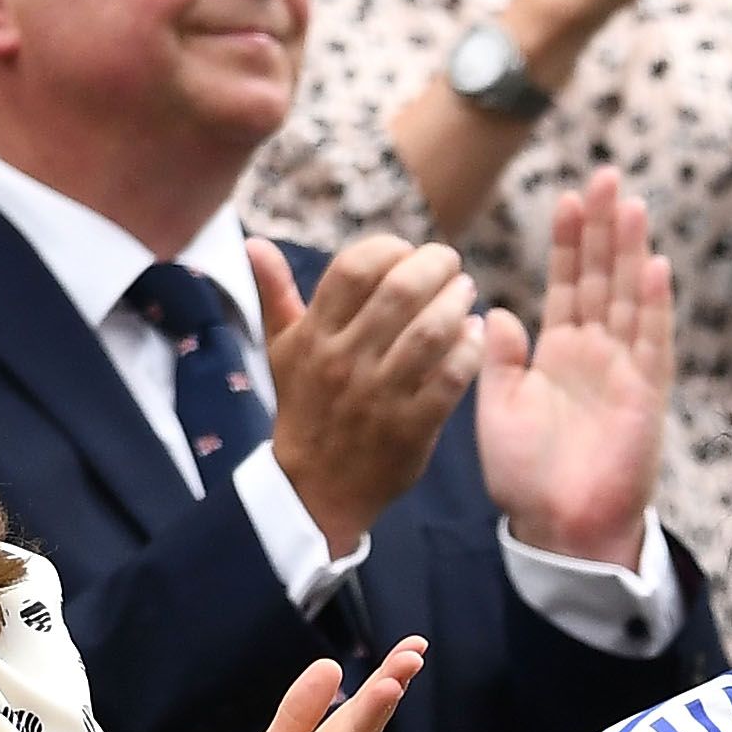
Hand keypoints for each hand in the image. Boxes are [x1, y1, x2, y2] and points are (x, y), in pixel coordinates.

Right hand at [251, 230, 481, 550]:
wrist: (314, 488)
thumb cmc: (305, 408)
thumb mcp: (282, 351)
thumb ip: (275, 294)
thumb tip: (254, 242)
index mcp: (314, 336)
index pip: (354, 268)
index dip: (389, 248)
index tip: (407, 251)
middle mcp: (344, 362)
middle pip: (400, 292)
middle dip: (435, 266)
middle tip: (451, 263)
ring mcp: (379, 396)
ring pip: (430, 332)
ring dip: (456, 304)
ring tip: (466, 293)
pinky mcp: (410, 428)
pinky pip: (450, 378)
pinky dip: (470, 350)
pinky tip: (476, 335)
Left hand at [475, 168, 669, 567]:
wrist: (558, 529)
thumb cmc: (527, 477)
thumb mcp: (496, 408)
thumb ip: (497, 358)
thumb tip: (497, 309)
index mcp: (558, 354)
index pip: (566, 284)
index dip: (567, 241)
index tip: (567, 197)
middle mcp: (595, 354)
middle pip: (602, 277)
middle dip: (604, 228)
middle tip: (606, 176)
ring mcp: (623, 371)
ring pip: (629, 298)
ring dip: (630, 251)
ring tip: (631, 203)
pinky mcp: (644, 396)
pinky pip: (651, 342)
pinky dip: (654, 304)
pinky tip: (656, 265)